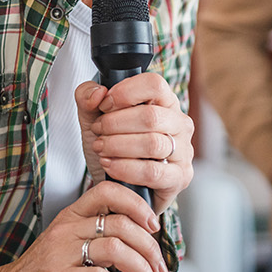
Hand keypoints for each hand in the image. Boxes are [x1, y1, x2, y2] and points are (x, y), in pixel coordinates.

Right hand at [0, 179, 167, 271]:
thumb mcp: (64, 249)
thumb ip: (94, 242)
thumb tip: (137, 250)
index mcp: (70, 217)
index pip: (108, 191)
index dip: (138, 205)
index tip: (154, 227)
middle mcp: (66, 230)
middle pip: (121, 223)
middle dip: (149, 247)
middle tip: (160, 268)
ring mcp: (60, 254)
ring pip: (115, 249)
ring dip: (141, 269)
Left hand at [76, 73, 193, 212]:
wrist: (117, 187)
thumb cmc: (113, 148)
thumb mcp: (92, 117)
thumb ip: (87, 96)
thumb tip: (99, 93)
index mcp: (164, 102)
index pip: (154, 84)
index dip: (125, 92)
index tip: (105, 105)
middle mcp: (179, 123)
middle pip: (151, 116)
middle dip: (115, 124)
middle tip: (98, 131)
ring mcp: (183, 151)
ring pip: (152, 144)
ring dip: (118, 146)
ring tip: (101, 149)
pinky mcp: (179, 177)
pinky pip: (153, 172)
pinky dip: (126, 168)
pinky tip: (110, 166)